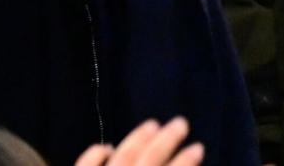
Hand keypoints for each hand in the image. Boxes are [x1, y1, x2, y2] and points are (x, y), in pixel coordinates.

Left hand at [75, 117, 203, 165]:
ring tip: (153, 124)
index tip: (199, 146)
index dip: (186, 162)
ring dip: (138, 140)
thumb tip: (176, 161)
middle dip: (166, 141)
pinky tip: (106, 147)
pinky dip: (95, 155)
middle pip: (147, 161)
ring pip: (121, 158)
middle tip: (181, 122)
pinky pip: (84, 165)